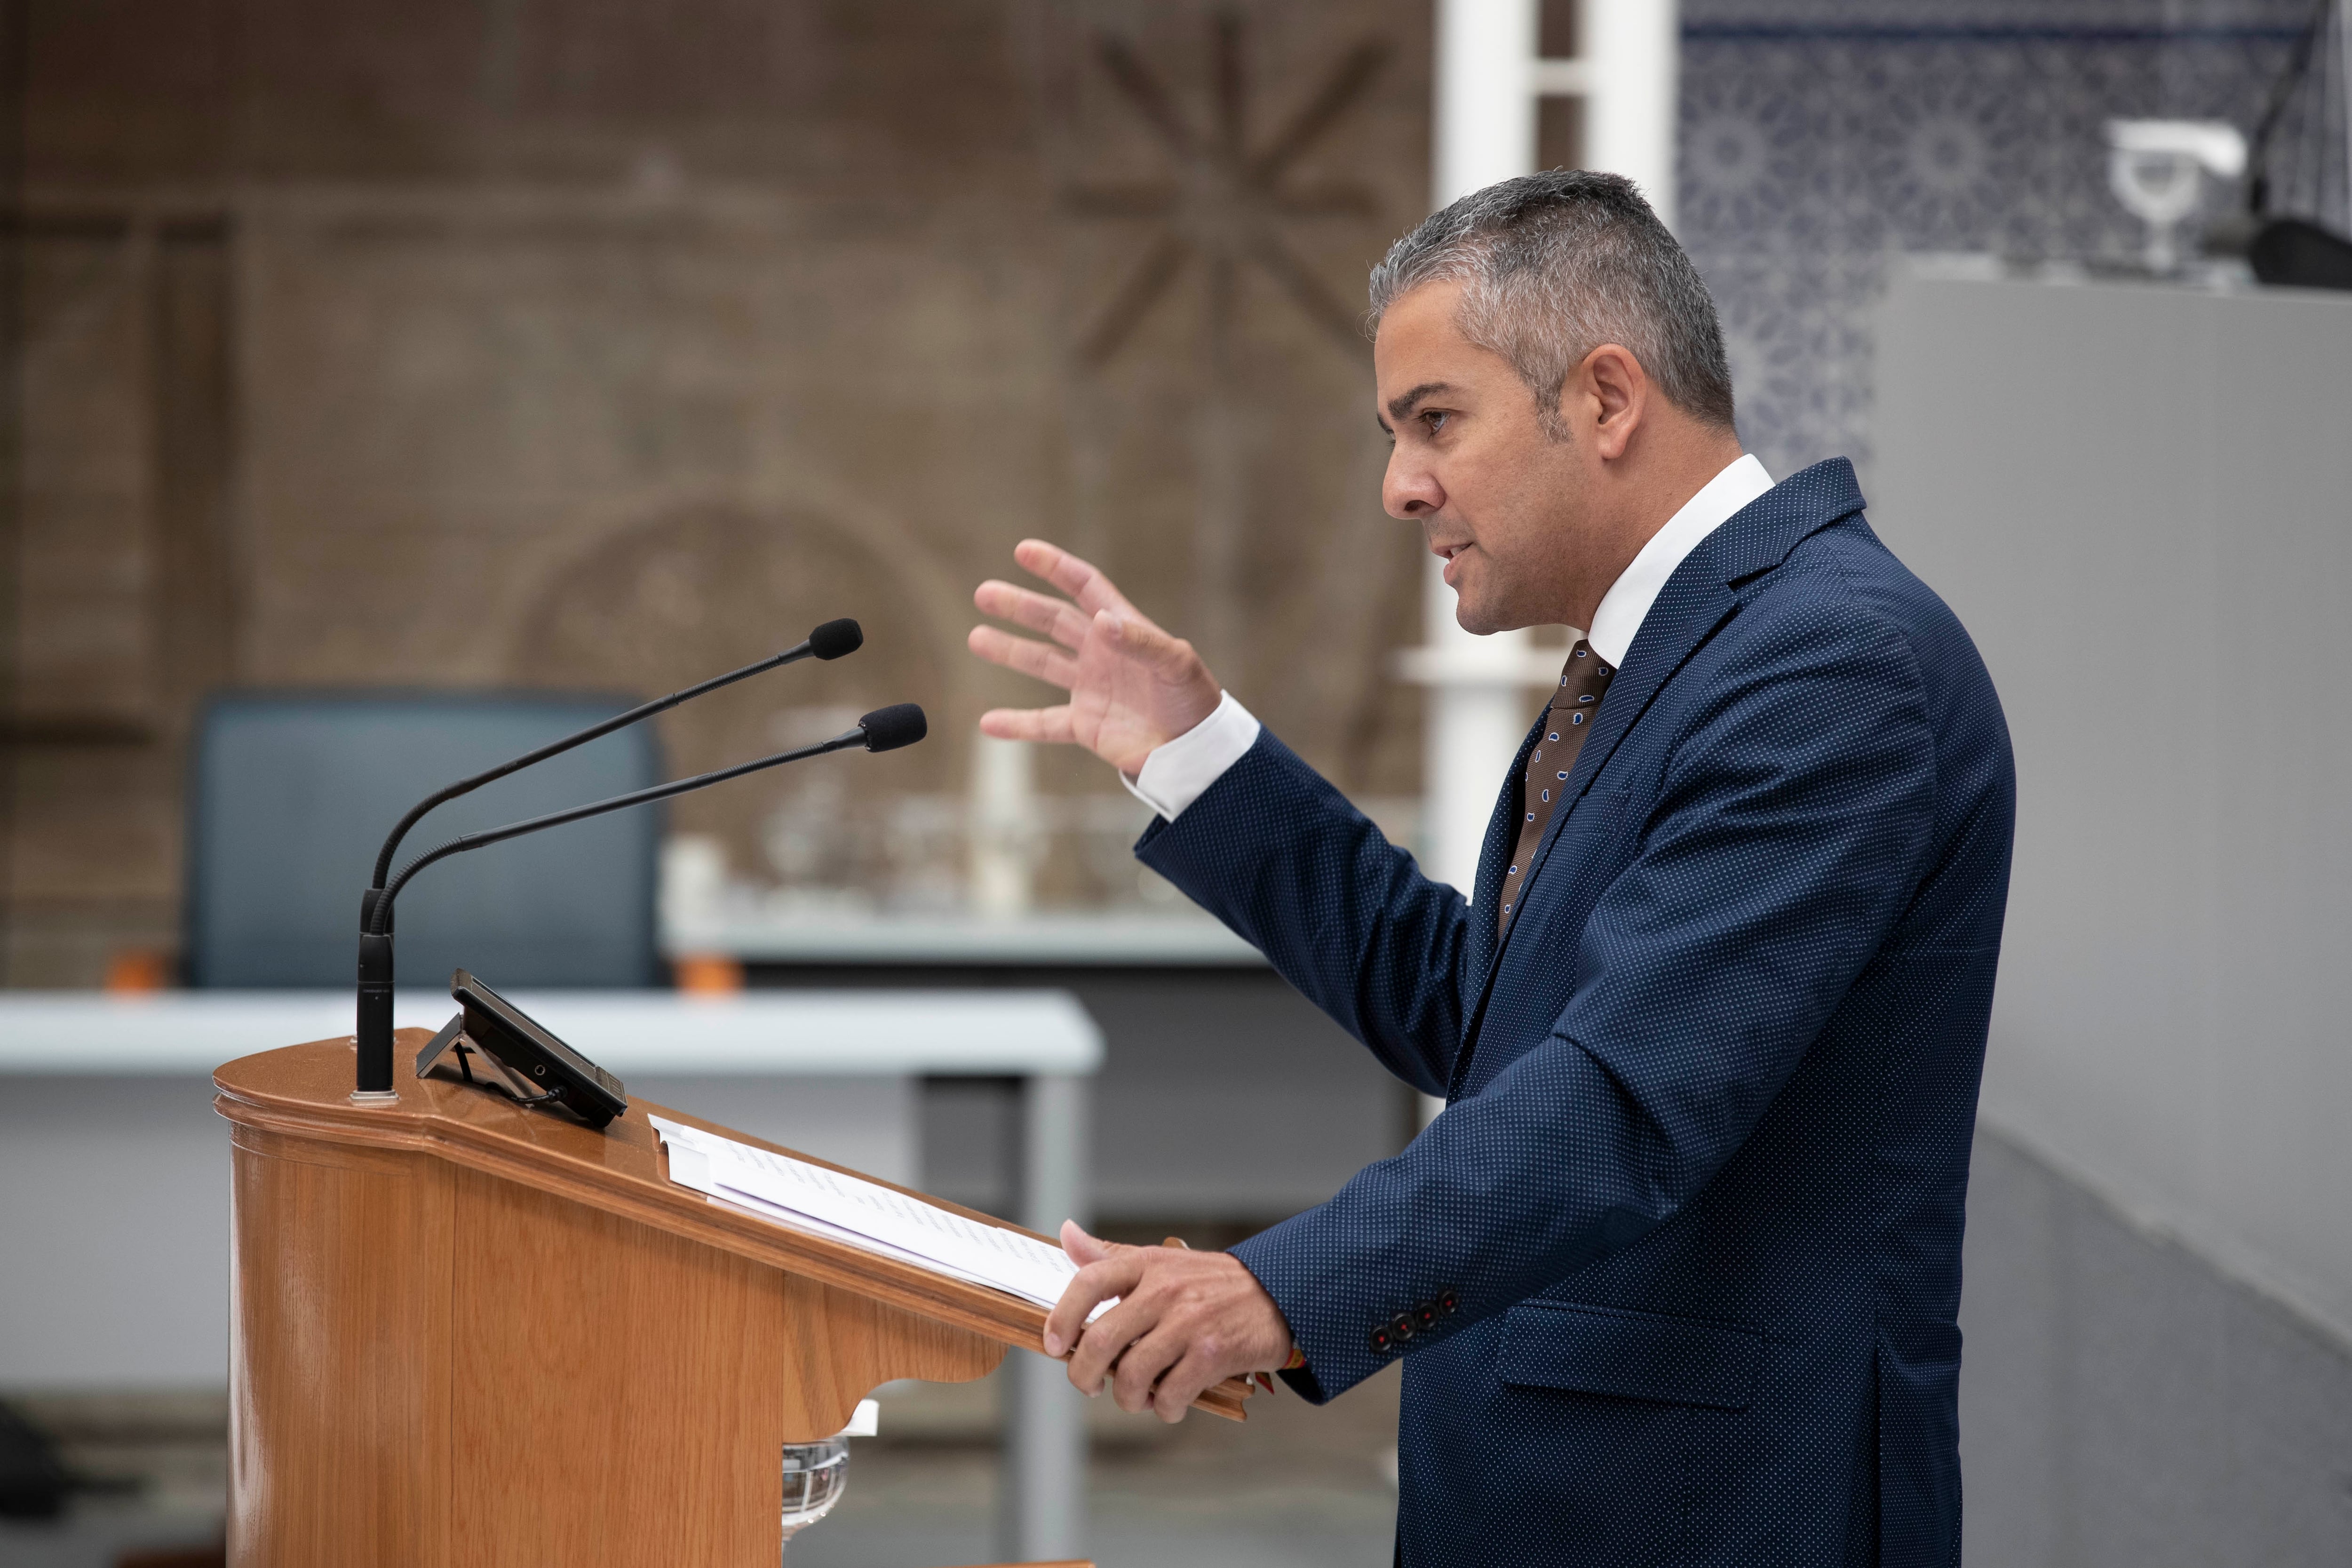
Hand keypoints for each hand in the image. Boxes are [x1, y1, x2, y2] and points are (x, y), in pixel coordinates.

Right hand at [969, 540, 1222, 775]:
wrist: (1197, 752)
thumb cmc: (1195, 701)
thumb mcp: (1177, 664)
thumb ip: (1141, 642)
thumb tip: (1100, 620)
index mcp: (1123, 629)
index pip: (1085, 588)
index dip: (1056, 567)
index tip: (1024, 550)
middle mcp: (1102, 653)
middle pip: (1053, 621)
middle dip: (1019, 606)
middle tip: (984, 593)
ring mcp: (1091, 688)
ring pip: (1041, 663)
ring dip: (1010, 650)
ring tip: (977, 638)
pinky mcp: (1086, 725)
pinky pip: (1044, 723)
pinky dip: (1017, 724)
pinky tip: (988, 723)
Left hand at [1042, 1221, 1294, 1423]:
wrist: (1278, 1295)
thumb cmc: (1211, 1284)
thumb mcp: (1161, 1261)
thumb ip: (1112, 1255)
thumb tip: (1067, 1236)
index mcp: (1148, 1265)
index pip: (1090, 1282)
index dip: (1062, 1316)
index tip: (1054, 1344)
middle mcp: (1166, 1290)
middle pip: (1102, 1339)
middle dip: (1084, 1374)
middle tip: (1088, 1386)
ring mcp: (1190, 1323)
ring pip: (1133, 1375)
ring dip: (1127, 1398)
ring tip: (1136, 1397)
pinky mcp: (1213, 1354)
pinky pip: (1170, 1395)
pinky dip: (1163, 1409)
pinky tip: (1169, 1403)